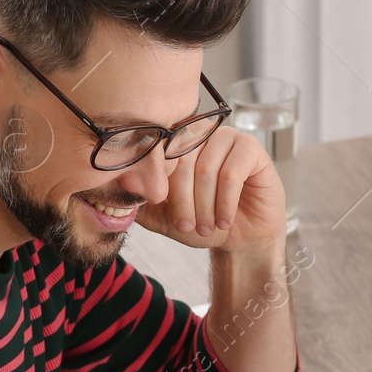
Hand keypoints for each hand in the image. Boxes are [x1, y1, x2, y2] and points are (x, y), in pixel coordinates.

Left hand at [136, 126, 284, 251]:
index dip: (158, 184)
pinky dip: (225, 202)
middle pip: (182, 161)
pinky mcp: (252, 149)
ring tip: (207, 227)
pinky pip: (232, 173)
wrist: (239, 238)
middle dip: (182, 201)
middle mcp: (201, 133)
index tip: (162, 207)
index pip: (158, 153)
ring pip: (206, 169)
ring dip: (205, 206)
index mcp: (177, 142)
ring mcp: (228, 137)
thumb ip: (141, 201)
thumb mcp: (163, 216)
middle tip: (187, 226)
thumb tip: (119, 183)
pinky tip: (224, 219)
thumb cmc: (203, 221)